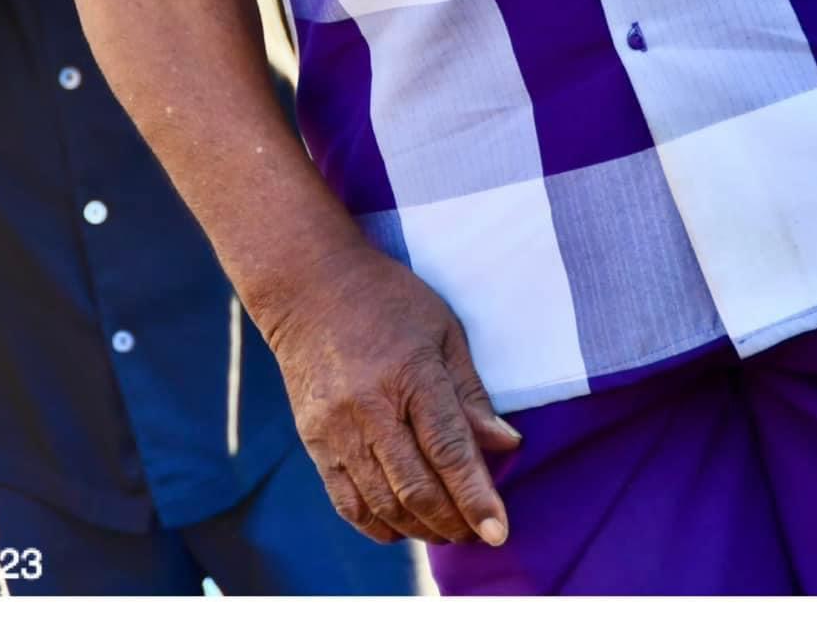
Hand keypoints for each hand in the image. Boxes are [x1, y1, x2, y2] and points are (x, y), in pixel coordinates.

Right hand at [262, 242, 521, 546]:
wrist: (308, 285)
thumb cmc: (387, 301)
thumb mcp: (442, 329)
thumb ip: (472, 393)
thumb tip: (507, 445)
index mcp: (411, 373)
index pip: (449, 449)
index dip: (476, 496)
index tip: (498, 532)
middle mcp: (370, 407)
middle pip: (416, 487)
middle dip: (452, 522)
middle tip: (477, 532)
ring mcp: (336, 428)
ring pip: (383, 503)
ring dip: (420, 528)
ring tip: (446, 530)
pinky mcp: (313, 441)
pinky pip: (347, 502)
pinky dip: (378, 525)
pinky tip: (402, 525)